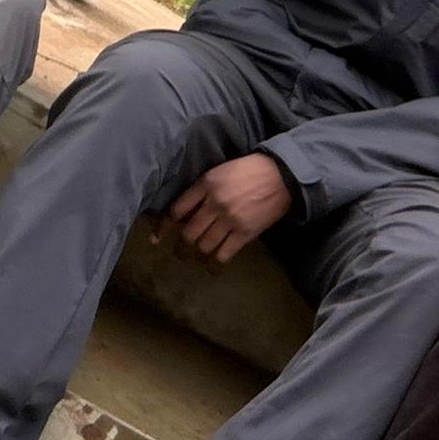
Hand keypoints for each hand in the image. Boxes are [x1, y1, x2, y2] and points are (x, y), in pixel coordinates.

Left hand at [159, 154, 292, 265]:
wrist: (282, 174)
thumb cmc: (250, 170)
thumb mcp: (220, 172)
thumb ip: (202, 190)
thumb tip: (186, 214)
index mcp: (206, 185)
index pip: (176, 210)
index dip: (163, 226)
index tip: (156, 238)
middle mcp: (214, 203)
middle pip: (188, 233)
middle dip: (181, 247)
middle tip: (180, 253)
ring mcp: (230, 219)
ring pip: (203, 246)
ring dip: (197, 256)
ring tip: (197, 259)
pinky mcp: (245, 232)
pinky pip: (223, 254)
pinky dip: (215, 264)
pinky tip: (212, 268)